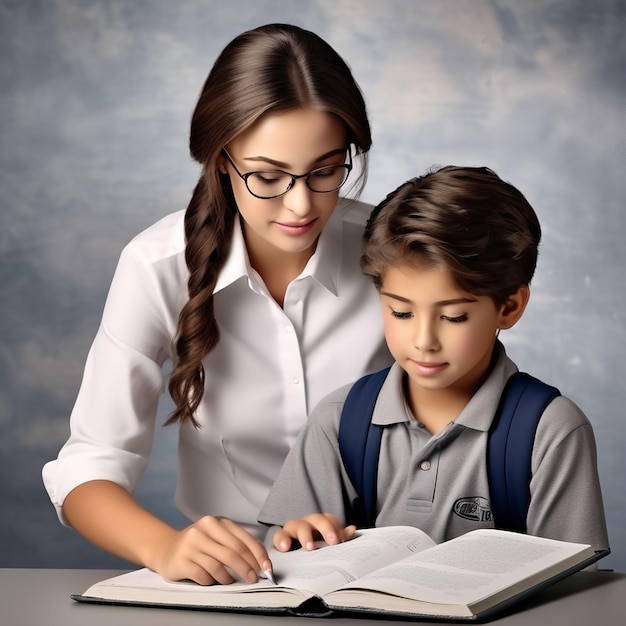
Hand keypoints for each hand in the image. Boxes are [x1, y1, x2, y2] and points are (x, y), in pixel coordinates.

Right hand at [156, 516, 272, 585]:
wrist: (166, 548)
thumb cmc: (197, 544)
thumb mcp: (217, 536)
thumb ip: (235, 543)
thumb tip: (259, 560)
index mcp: (216, 522)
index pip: (243, 539)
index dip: (257, 555)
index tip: (266, 567)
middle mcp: (203, 530)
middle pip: (233, 552)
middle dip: (248, 568)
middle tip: (253, 578)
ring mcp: (191, 545)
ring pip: (219, 565)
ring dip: (229, 578)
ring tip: (231, 581)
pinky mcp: (181, 561)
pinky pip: (204, 575)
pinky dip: (212, 581)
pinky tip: (212, 580)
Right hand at [273, 513, 355, 551]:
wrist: (289, 550)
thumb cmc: (311, 544)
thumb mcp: (325, 541)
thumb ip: (338, 536)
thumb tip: (352, 529)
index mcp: (318, 523)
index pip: (329, 519)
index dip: (337, 527)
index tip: (342, 540)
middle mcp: (306, 522)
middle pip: (317, 519)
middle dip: (326, 529)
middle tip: (333, 542)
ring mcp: (293, 528)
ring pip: (298, 525)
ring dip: (305, 535)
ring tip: (310, 547)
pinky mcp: (281, 537)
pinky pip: (279, 536)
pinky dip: (281, 540)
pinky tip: (285, 547)